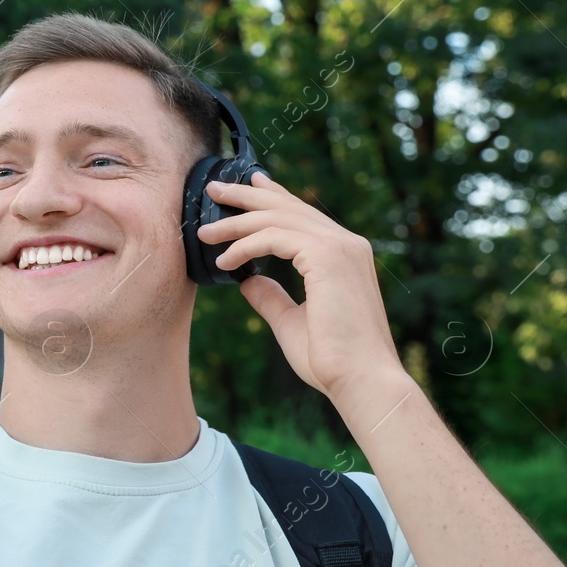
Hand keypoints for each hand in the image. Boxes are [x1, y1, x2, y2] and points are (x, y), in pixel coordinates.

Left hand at [196, 172, 405, 403]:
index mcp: (344, 254)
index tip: (247, 185)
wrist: (361, 381)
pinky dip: (245, 246)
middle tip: (214, 189)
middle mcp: (346, 243)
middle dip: (247, 196)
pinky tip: (224, 260)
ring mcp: (340, 246)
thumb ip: (271, 297)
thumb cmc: (332, 359)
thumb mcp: (291, 321)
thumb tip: (247, 280)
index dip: (272, 196)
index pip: (302, 214)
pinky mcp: (328, 256)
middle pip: (287, 207)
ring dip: (236, 223)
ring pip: (277, 219)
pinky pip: (274, 238)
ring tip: (204, 232)